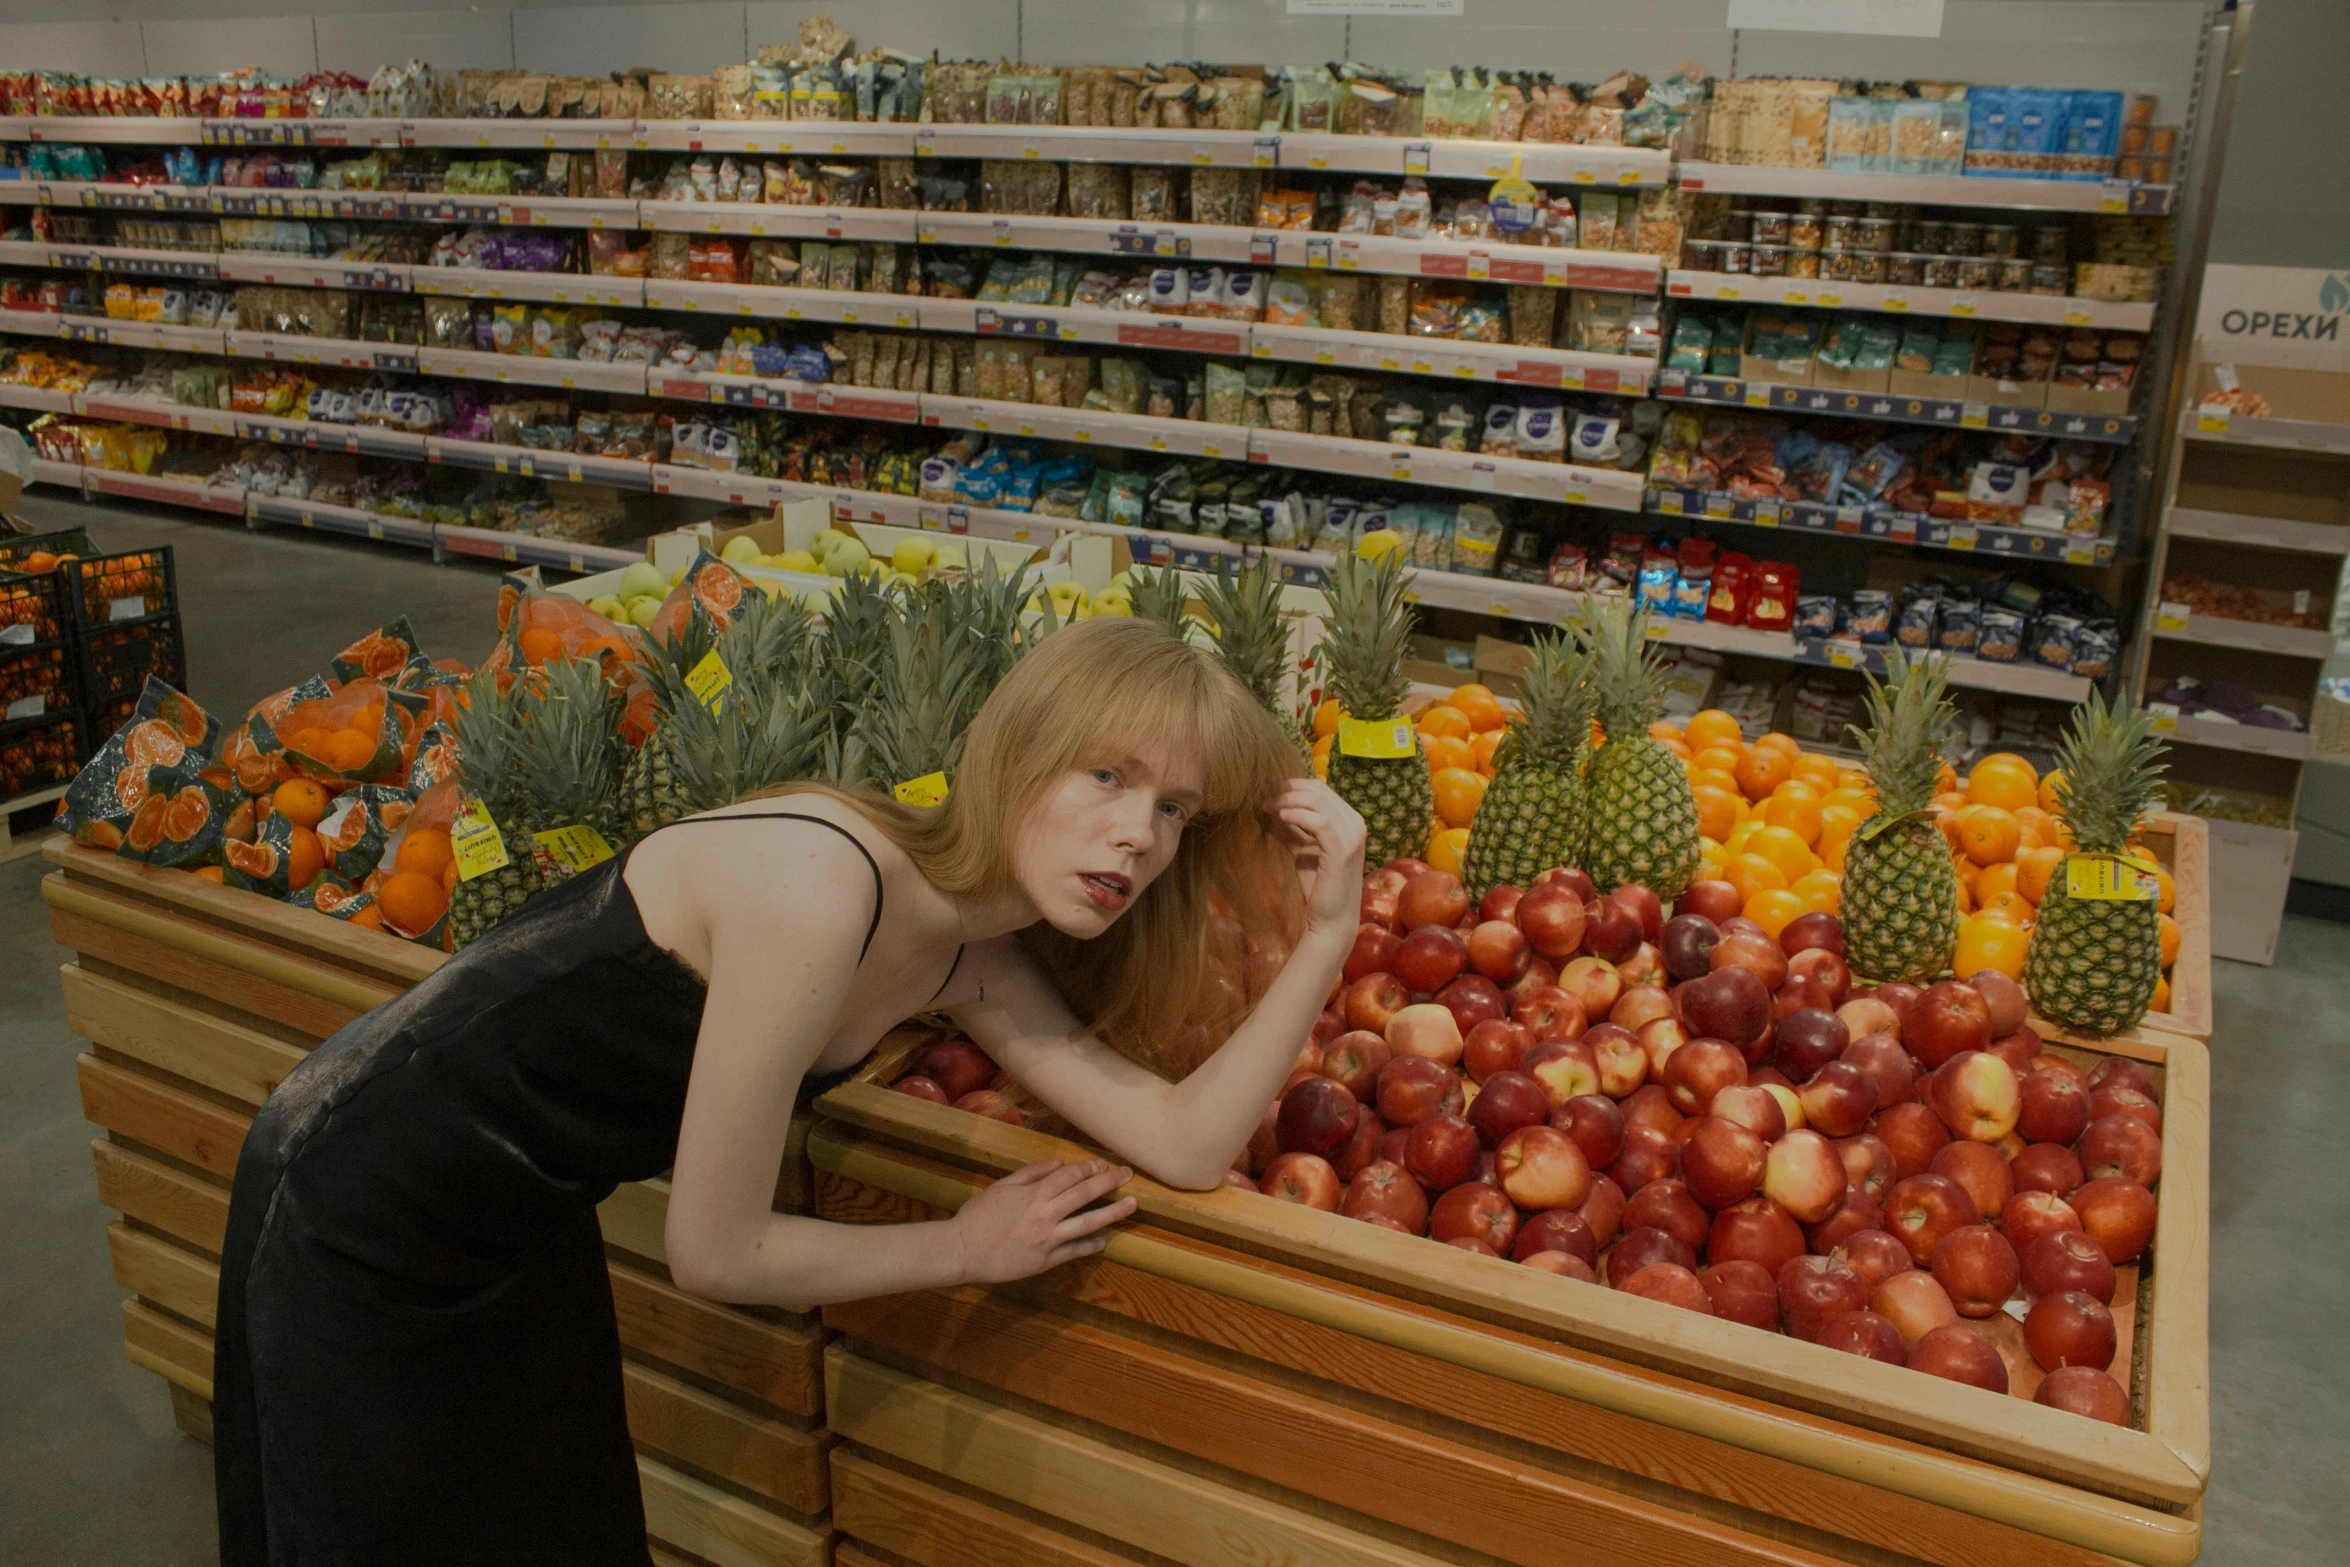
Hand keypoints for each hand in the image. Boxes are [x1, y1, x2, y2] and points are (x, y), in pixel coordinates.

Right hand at [948, 1159, 1136, 1284]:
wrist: (962, 1250)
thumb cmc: (977, 1216)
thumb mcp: (1001, 1187)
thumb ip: (1030, 1174)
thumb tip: (1058, 1163)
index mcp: (1033, 1194)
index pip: (1069, 1176)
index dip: (1089, 1168)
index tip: (1103, 1164)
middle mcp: (1045, 1214)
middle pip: (1083, 1194)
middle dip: (1108, 1182)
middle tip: (1127, 1174)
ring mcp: (1047, 1238)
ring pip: (1086, 1223)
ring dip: (1112, 1213)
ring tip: (1131, 1206)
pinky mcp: (1044, 1260)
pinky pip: (1073, 1252)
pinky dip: (1090, 1245)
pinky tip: (1104, 1240)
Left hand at [1267, 778, 1366, 937]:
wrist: (1331, 920)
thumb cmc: (1319, 886)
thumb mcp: (1301, 851)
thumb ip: (1290, 830)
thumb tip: (1267, 811)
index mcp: (1350, 821)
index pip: (1321, 790)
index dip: (1292, 785)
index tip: (1267, 791)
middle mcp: (1356, 824)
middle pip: (1318, 790)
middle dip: (1287, 789)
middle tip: (1262, 796)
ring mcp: (1352, 837)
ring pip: (1318, 802)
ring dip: (1287, 800)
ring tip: (1266, 806)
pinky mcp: (1342, 851)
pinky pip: (1320, 822)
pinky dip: (1297, 815)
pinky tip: (1279, 817)